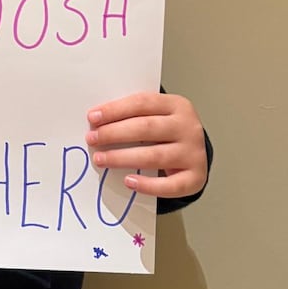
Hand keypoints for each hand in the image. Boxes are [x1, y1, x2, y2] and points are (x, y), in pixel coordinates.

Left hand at [85, 92, 206, 197]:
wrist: (194, 154)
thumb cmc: (166, 133)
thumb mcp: (155, 116)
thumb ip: (133, 116)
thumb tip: (96, 122)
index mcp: (177, 105)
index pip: (142, 103)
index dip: (115, 110)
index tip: (92, 117)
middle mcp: (188, 127)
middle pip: (146, 128)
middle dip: (114, 133)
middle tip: (92, 139)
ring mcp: (194, 153)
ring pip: (154, 156)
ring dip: (122, 158)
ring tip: (100, 159)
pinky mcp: (196, 177)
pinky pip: (169, 185)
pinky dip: (147, 185)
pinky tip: (128, 181)